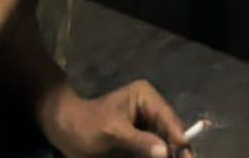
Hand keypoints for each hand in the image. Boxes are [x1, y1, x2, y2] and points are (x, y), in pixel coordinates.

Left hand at [41, 80, 190, 157]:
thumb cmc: (86, 126)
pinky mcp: (140, 141)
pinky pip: (153, 152)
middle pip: (171, 133)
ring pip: (165, 145)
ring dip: (168, 155)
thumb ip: (139, 141)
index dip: (179, 139)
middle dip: (176, 151)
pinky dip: (156, 157)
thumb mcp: (112, 133)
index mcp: (146, 97)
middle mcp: (151, 109)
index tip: (186, 156)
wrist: (63, 131)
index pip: (168, 119)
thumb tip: (165, 153)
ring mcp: (147, 125)